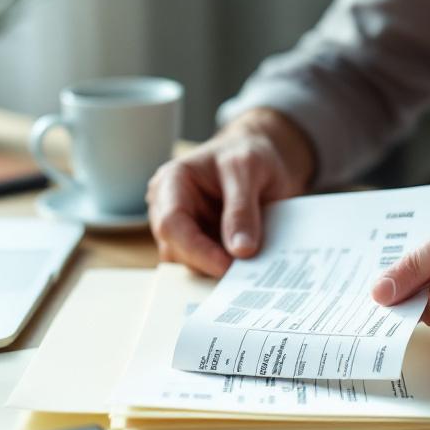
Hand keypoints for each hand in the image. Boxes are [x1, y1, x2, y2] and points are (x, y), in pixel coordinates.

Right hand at [147, 109, 314, 276]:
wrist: (261, 157)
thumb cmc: (248, 154)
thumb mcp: (248, 169)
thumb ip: (242, 208)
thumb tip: (240, 250)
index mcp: (171, 183)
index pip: (172, 225)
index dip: (197, 250)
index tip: (227, 266)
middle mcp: (168, 209)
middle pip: (176, 250)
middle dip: (208, 263)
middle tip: (244, 275)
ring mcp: (183, 230)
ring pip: (190, 264)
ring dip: (217, 270)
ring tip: (249, 269)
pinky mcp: (200, 245)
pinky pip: (206, 267)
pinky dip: (225, 270)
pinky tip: (246, 268)